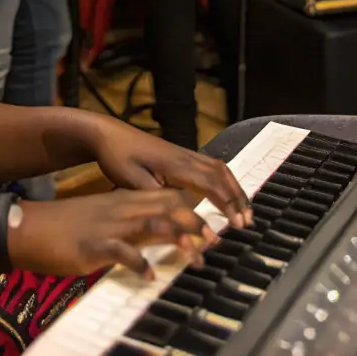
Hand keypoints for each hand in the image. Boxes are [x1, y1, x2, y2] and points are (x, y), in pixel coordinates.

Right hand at [10, 189, 214, 279]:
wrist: (31, 227)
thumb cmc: (66, 226)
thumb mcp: (102, 219)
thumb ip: (128, 224)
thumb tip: (153, 235)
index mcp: (124, 202)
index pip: (165, 197)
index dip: (191, 208)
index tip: (212, 224)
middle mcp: (122, 209)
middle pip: (165, 208)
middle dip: (193, 222)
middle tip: (214, 241)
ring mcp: (110, 225)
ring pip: (151, 224)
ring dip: (176, 238)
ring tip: (195, 255)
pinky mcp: (95, 244)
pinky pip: (122, 252)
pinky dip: (138, 262)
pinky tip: (149, 274)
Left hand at [90, 119, 250, 230]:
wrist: (108, 134)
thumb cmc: (118, 157)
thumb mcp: (131, 180)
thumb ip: (155, 194)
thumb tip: (177, 210)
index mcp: (176, 164)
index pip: (210, 184)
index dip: (227, 203)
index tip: (238, 223)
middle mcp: (185, 156)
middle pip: (221, 174)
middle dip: (237, 196)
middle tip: (248, 220)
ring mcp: (184, 154)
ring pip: (218, 168)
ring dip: (233, 187)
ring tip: (243, 209)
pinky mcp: (180, 155)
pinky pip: (210, 166)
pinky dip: (223, 180)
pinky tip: (225, 193)